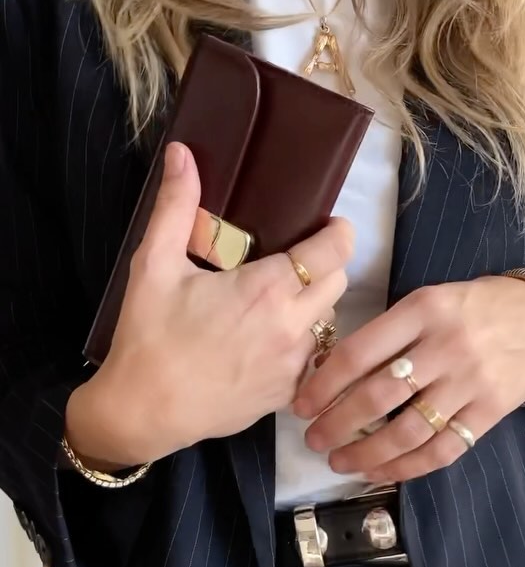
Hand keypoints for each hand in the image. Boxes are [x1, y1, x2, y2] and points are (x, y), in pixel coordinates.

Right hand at [66, 143, 352, 467]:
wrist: (143, 412)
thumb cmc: (148, 338)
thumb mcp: (154, 265)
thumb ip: (176, 206)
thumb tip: (182, 153)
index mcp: (267, 290)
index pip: (333, 252)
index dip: (339, 233)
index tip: (329, 225)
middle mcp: (292, 327)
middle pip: (338, 283)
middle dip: (326, 265)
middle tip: (297, 258)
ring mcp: (294, 365)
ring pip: (329, 323)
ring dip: (314, 306)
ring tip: (280, 300)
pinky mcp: (287, 394)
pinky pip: (313, 359)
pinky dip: (301, 344)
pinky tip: (269, 340)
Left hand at [294, 277, 524, 483]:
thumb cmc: (474, 308)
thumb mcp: (430, 299)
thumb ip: (389, 330)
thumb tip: (331, 368)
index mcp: (422, 310)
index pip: (359, 353)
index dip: (323, 385)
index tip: (300, 405)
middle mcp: (444, 347)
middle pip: (377, 396)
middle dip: (336, 424)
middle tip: (312, 439)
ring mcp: (469, 382)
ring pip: (407, 430)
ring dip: (366, 452)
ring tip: (338, 461)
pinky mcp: (489, 411)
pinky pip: (442, 449)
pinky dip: (406, 467)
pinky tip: (380, 471)